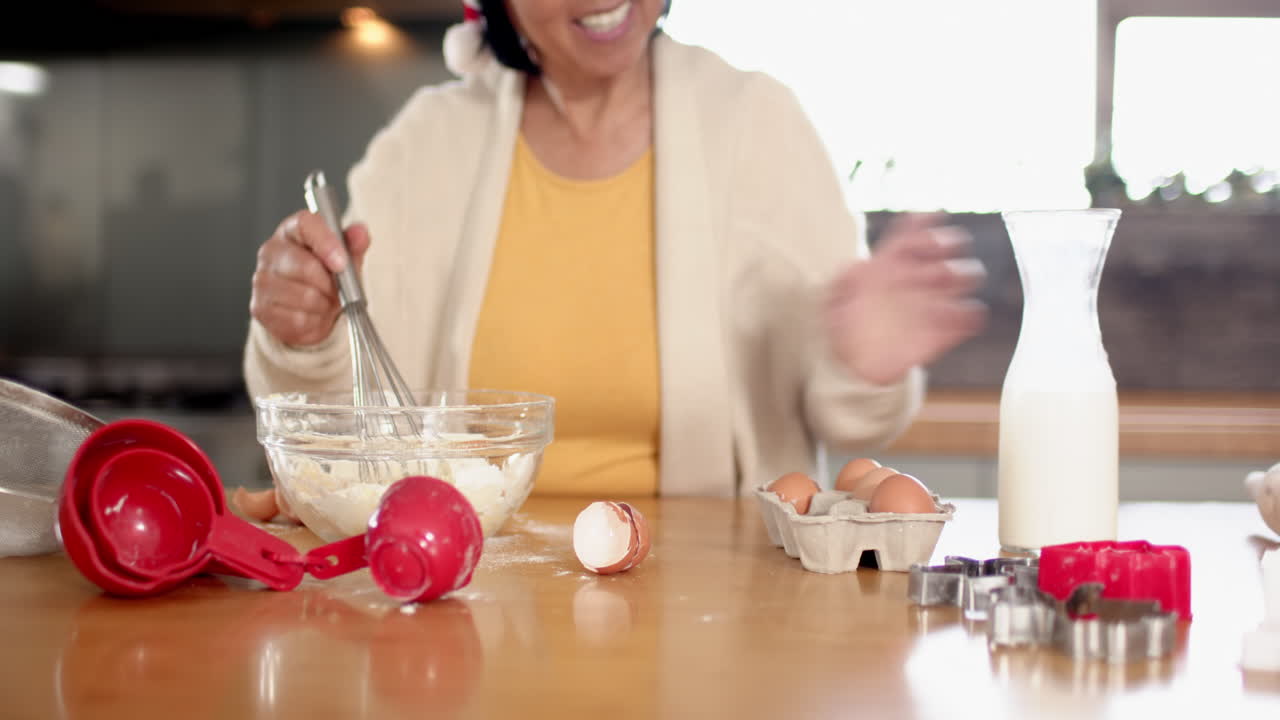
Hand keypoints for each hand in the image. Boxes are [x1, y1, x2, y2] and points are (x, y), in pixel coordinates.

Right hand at [250, 211, 371, 346]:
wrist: (312, 312)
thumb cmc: (328, 278)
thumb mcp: (346, 259)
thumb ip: (354, 244)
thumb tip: (360, 232)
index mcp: (292, 230)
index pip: (305, 224)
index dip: (326, 242)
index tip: (342, 263)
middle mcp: (271, 250)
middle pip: (306, 266)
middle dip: (330, 284)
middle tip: (337, 290)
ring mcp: (262, 279)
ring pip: (304, 295)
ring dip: (324, 304)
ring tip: (324, 301)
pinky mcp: (261, 307)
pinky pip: (298, 318)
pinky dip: (313, 321)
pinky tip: (312, 314)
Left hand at [825, 213, 986, 384]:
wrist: (857, 367)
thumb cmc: (845, 329)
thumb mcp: (833, 304)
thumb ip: (842, 283)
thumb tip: (857, 265)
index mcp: (889, 267)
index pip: (908, 237)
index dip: (921, 224)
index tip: (933, 215)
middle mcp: (914, 280)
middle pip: (940, 250)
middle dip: (945, 244)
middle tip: (943, 247)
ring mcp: (931, 303)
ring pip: (961, 277)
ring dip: (962, 274)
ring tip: (954, 279)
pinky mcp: (942, 331)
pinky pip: (966, 317)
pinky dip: (969, 314)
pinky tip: (961, 315)